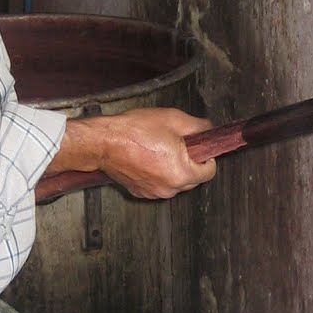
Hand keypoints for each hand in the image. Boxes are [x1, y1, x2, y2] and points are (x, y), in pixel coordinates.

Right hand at [45, 107, 215, 199]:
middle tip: (176, 143)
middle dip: (189, 162)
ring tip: (158, 149)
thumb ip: (198, 127)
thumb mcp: (174, 119)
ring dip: (173, 169)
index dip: (206, 156)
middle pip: (193, 179)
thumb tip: (208, 131)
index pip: (209, 172)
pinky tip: (147, 158)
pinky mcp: (140, 193)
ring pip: (175, 182)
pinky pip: (158, 184)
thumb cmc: (134, 131)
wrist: (104, 142)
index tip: (197, 146)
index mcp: (182, 173)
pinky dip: (157, 174)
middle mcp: (169, 189)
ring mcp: (153, 193)